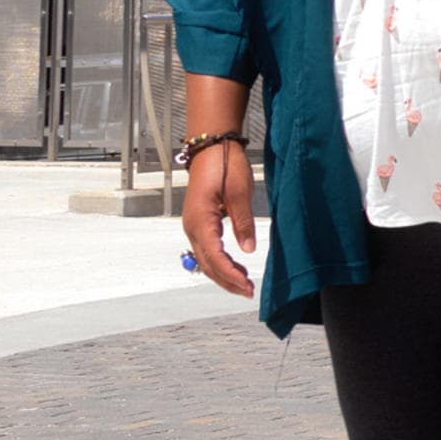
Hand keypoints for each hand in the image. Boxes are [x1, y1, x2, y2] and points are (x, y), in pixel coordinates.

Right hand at [177, 103, 256, 298]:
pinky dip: (219, 261)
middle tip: (248, 292)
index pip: (215, 257)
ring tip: (243, 284)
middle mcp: (192, 227)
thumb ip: (243, 223)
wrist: (212, 147)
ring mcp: (193, 225)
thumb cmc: (224, 165)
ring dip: (223, 273)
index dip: (231, 275)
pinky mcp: (199, 222)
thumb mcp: (240, 193)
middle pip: (207, 264)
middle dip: (227, 281)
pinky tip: (234, 266)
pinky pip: (207, 249)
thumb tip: (248, 249)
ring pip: (205, 259)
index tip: (247, 286)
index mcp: (200, 221)